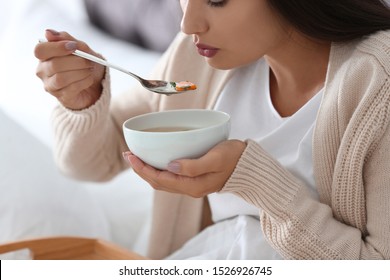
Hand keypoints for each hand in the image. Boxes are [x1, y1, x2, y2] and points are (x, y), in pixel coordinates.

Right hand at [34, 29, 104, 109]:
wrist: (96, 85)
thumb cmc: (85, 64)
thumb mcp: (81, 48)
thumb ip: (67, 39)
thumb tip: (48, 32)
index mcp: (44, 56)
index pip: (40, 50)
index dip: (57, 47)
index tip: (74, 46)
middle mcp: (43, 71)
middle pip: (54, 65)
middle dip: (76, 62)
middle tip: (89, 61)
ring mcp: (51, 85)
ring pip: (62, 78)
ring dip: (81, 72)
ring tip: (89, 70)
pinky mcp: (62, 97)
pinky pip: (72, 88)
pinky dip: (84, 81)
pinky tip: (89, 78)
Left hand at [123, 140, 246, 197]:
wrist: (249, 166)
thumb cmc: (234, 158)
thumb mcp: (215, 159)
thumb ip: (193, 166)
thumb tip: (170, 166)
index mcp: (193, 185)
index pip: (160, 179)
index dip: (143, 169)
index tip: (131, 156)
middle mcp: (190, 188)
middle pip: (158, 183)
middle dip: (141, 170)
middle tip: (129, 155)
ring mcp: (193, 185)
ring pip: (163, 182)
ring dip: (149, 171)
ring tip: (138, 158)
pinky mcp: (195, 180)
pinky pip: (171, 178)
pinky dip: (159, 170)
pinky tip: (157, 161)